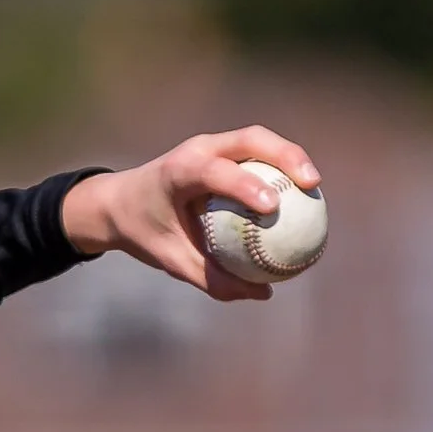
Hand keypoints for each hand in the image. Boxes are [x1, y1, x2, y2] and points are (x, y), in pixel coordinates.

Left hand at [60, 126, 320, 302]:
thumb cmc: (144, 232)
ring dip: (290, 156)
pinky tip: (302, 193)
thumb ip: (213, 278)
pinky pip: (258, 154)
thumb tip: (262, 293)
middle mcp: (196, 150)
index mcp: (177, 172)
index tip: (272, 207)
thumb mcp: (172, 260)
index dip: (245, 185)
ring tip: (315, 185)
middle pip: (250, 138)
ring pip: (259, 140)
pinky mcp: (222, 150)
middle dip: (285, 155)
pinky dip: (281, 167)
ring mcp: (211, 145)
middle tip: (311, 184)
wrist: (118, 202)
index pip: (214, 172)